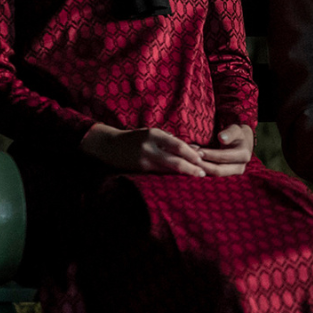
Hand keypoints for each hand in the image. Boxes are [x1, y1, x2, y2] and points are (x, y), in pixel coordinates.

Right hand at [81, 124, 209, 175]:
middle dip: (191, 167)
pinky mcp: (140, 169)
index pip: (178, 145)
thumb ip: (171, 141)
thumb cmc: (135, 138)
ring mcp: (144, 159)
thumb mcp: (152, 134)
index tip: (202, 158)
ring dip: (184, 173)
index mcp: (154, 134)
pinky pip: (160, 173)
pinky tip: (181, 177)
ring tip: (196, 176)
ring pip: (169, 169)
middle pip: (176, 160)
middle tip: (203, 173)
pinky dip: (172, 175)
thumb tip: (196, 148)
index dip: (192, 153)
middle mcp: (149, 147)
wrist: (109, 146)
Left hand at [194, 124, 254, 176]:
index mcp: (243, 155)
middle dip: (203, 165)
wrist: (241, 142)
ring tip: (190, 164)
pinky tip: (193, 167)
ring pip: (215, 176)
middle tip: (190, 160)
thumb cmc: (236, 134)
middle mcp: (240, 167)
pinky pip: (213, 176)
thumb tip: (222, 138)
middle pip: (219, 170)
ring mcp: (233, 174)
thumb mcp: (235, 129)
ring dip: (201, 170)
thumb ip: (229, 133)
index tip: (197, 151)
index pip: (224, 157)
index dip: (210, 155)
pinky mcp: (226, 176)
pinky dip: (202, 172)